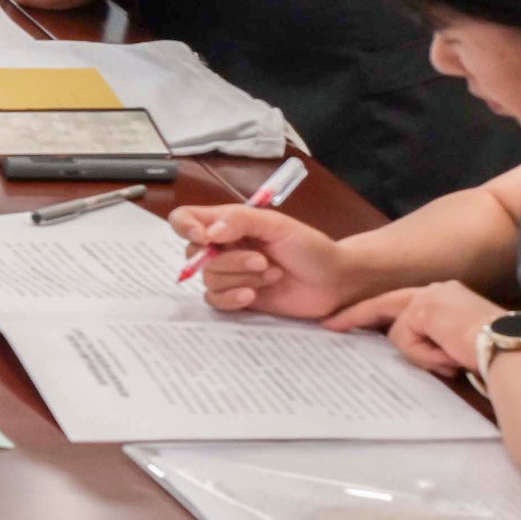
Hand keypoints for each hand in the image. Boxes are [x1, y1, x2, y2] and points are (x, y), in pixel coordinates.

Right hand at [182, 204, 370, 320]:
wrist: (335, 282)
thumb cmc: (311, 247)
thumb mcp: (278, 225)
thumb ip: (240, 221)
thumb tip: (208, 233)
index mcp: (229, 223)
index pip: (186, 219)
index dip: (185, 227)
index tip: (204, 238)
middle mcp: (224, 248)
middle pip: (194, 254)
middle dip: (229, 260)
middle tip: (262, 260)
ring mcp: (231, 275)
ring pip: (209, 278)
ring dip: (241, 277)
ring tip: (272, 274)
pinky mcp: (238, 299)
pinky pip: (215, 301)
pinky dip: (232, 298)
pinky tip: (253, 295)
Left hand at [329, 279, 497, 376]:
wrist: (511, 350)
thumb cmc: (494, 354)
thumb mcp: (455, 346)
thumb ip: (432, 342)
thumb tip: (414, 351)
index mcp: (445, 298)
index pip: (400, 304)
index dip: (372, 313)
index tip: (345, 320)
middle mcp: (435, 291)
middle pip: (385, 306)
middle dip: (354, 317)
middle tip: (328, 326)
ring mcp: (428, 297)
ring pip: (400, 334)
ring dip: (422, 356)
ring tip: (452, 359)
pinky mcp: (423, 309)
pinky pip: (406, 341)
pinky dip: (425, 355)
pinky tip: (450, 355)